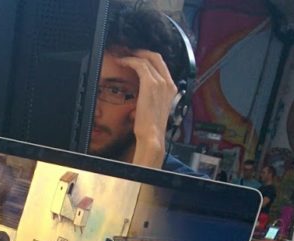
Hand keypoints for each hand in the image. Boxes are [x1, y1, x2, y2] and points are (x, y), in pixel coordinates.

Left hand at [116, 50, 176, 168]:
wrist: (153, 136)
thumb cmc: (152, 127)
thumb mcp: (155, 109)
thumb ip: (153, 97)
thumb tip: (143, 93)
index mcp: (172, 89)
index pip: (161, 64)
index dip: (147, 57)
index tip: (136, 57)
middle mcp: (168, 83)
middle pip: (155, 56)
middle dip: (141, 51)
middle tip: (128, 52)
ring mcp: (161, 82)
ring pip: (147, 59)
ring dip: (132, 55)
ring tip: (122, 56)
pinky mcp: (150, 84)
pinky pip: (139, 65)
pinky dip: (129, 61)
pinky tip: (122, 62)